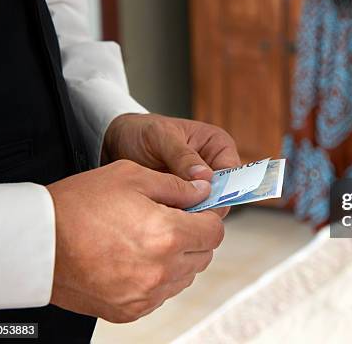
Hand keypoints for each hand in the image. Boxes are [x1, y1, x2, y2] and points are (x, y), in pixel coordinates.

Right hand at [47, 160, 223, 322]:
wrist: (35, 244)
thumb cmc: (79, 205)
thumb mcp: (132, 176)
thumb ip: (177, 186)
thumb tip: (204, 191)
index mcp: (167, 235)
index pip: (215, 232)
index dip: (208, 217)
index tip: (197, 210)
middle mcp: (161, 271)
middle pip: (204, 255)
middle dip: (195, 236)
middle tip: (171, 220)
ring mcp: (145, 295)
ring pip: (184, 277)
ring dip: (178, 258)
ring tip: (148, 239)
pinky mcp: (130, 310)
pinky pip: (161, 294)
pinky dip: (157, 278)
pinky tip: (135, 258)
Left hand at [103, 114, 240, 215]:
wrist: (117, 142)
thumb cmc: (141, 132)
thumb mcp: (160, 137)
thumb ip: (182, 156)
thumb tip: (204, 178)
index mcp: (219, 146)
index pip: (234, 176)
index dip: (221, 192)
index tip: (202, 203)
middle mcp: (214, 167)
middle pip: (222, 197)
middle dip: (203, 206)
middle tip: (179, 210)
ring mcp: (199, 186)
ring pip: (206, 210)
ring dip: (189, 214)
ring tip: (166, 210)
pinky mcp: (184, 200)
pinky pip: (189, 215)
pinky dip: (177, 218)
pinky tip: (162, 215)